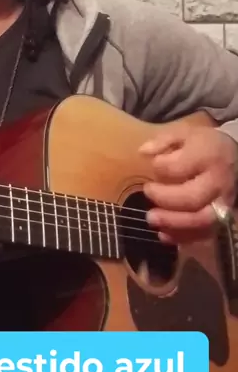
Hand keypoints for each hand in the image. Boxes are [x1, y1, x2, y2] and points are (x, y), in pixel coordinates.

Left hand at [139, 126, 236, 244]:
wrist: (236, 158)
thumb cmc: (205, 145)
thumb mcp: (184, 133)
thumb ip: (163, 141)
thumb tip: (143, 152)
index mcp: (208, 156)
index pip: (178, 167)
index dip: (160, 167)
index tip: (152, 165)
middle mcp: (218, 182)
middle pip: (191, 198)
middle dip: (164, 199)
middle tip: (147, 191)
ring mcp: (223, 203)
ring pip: (200, 220)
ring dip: (173, 223)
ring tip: (151, 218)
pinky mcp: (223, 219)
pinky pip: (205, 234)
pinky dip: (183, 238)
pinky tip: (164, 234)